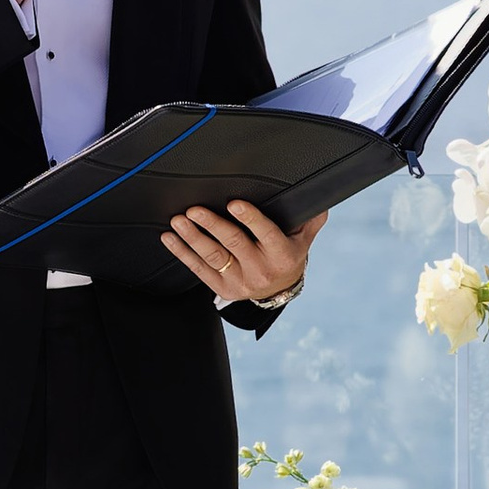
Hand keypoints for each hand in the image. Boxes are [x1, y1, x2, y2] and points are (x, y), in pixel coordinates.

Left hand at [162, 199, 325, 306]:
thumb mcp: (303, 238)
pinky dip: (182, 253)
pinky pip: (199, 269)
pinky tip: (171, 238)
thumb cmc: (288, 255)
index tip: (234, 203)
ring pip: (213, 257)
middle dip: (212, 225)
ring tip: (179, 221)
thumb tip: (318, 197)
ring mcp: (239, 281)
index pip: (266, 234)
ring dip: (193, 238)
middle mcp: (260, 270)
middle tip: (194, 209)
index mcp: (282, 255)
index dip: (250, 218)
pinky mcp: (222, 288)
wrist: (278, 291)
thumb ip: (310, 218)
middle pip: (233, 244)